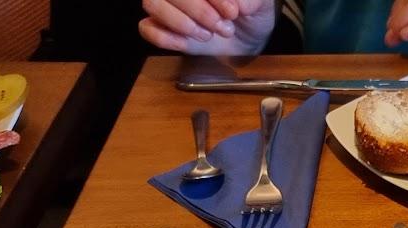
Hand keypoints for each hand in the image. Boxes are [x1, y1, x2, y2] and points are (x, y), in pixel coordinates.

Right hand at [139, 0, 276, 55]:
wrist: (248, 37)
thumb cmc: (252, 12)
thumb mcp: (261, 3)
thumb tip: (239, 3)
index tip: (232, 11)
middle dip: (199, 10)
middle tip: (223, 26)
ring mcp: (167, 4)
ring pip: (153, 3)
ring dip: (181, 22)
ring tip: (207, 35)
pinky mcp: (161, 28)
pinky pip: (147, 28)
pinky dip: (166, 38)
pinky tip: (187, 43)